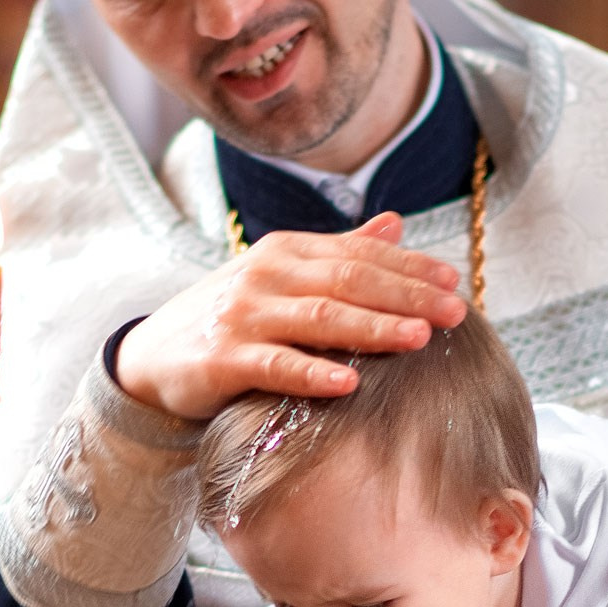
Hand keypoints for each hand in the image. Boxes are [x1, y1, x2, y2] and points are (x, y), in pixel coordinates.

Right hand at [116, 213, 468, 420]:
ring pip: (318, 318)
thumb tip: (396, 224)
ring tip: (418, 338)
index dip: (409, 267)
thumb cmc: (230, 319)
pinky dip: (313, 372)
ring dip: (372, 327)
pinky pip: (275, 364)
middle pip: (348, 281)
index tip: (453, 283)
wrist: (152, 358)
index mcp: (287, 252)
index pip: (359, 253)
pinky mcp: (222, 359)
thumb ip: (338, 254)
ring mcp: (243, 316)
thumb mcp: (282, 277)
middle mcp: (266, 275)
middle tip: (454, 313)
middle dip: (406, 295)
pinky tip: (349, 382)